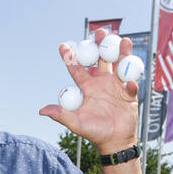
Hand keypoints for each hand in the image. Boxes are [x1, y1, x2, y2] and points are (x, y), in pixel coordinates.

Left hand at [39, 29, 138, 152]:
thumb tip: (41, 110)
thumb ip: (61, 115)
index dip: (70, 57)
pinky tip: (130, 84)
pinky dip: (131, 83)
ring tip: (124, 41)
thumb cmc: (93, 132)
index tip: (63, 46)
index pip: (77, 68)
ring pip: (119, 64)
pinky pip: (131, 85)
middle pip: (100, 58)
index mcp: (87, 87)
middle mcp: (101, 82)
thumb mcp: (75, 123)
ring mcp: (116, 85)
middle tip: (100, 32)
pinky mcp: (129, 93)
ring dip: (122, 52)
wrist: (114, 141)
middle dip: (100, 44)